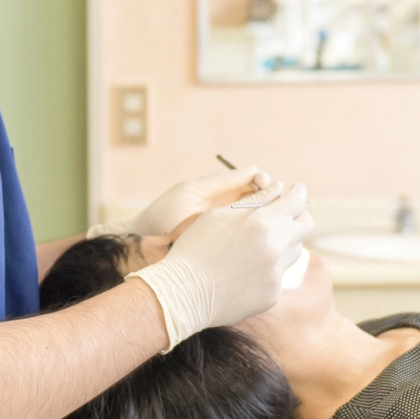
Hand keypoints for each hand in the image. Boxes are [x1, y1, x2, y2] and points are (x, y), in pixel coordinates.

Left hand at [90, 167, 267, 238]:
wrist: (142, 246)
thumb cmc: (162, 215)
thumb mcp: (192, 193)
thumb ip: (222, 182)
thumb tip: (255, 168)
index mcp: (219, 194)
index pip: (251, 184)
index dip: (263, 182)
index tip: (268, 183)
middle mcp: (226, 211)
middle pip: (259, 203)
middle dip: (271, 200)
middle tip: (277, 201)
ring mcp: (227, 232)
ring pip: (256, 223)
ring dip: (268, 220)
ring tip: (275, 219)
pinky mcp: (225, 250)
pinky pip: (247, 243)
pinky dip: (259, 240)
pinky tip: (266, 241)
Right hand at [126, 182, 312, 351]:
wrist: (183, 292)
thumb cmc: (195, 247)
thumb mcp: (219, 215)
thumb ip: (254, 201)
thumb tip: (279, 188)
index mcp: (260, 223)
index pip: (296, 201)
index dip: (299, 192)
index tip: (297, 190)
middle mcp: (274, 248)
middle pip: (306, 225)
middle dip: (299, 215)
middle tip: (287, 213)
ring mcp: (275, 274)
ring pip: (294, 249)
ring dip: (284, 241)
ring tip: (258, 242)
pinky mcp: (272, 294)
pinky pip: (279, 273)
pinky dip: (268, 266)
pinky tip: (246, 268)